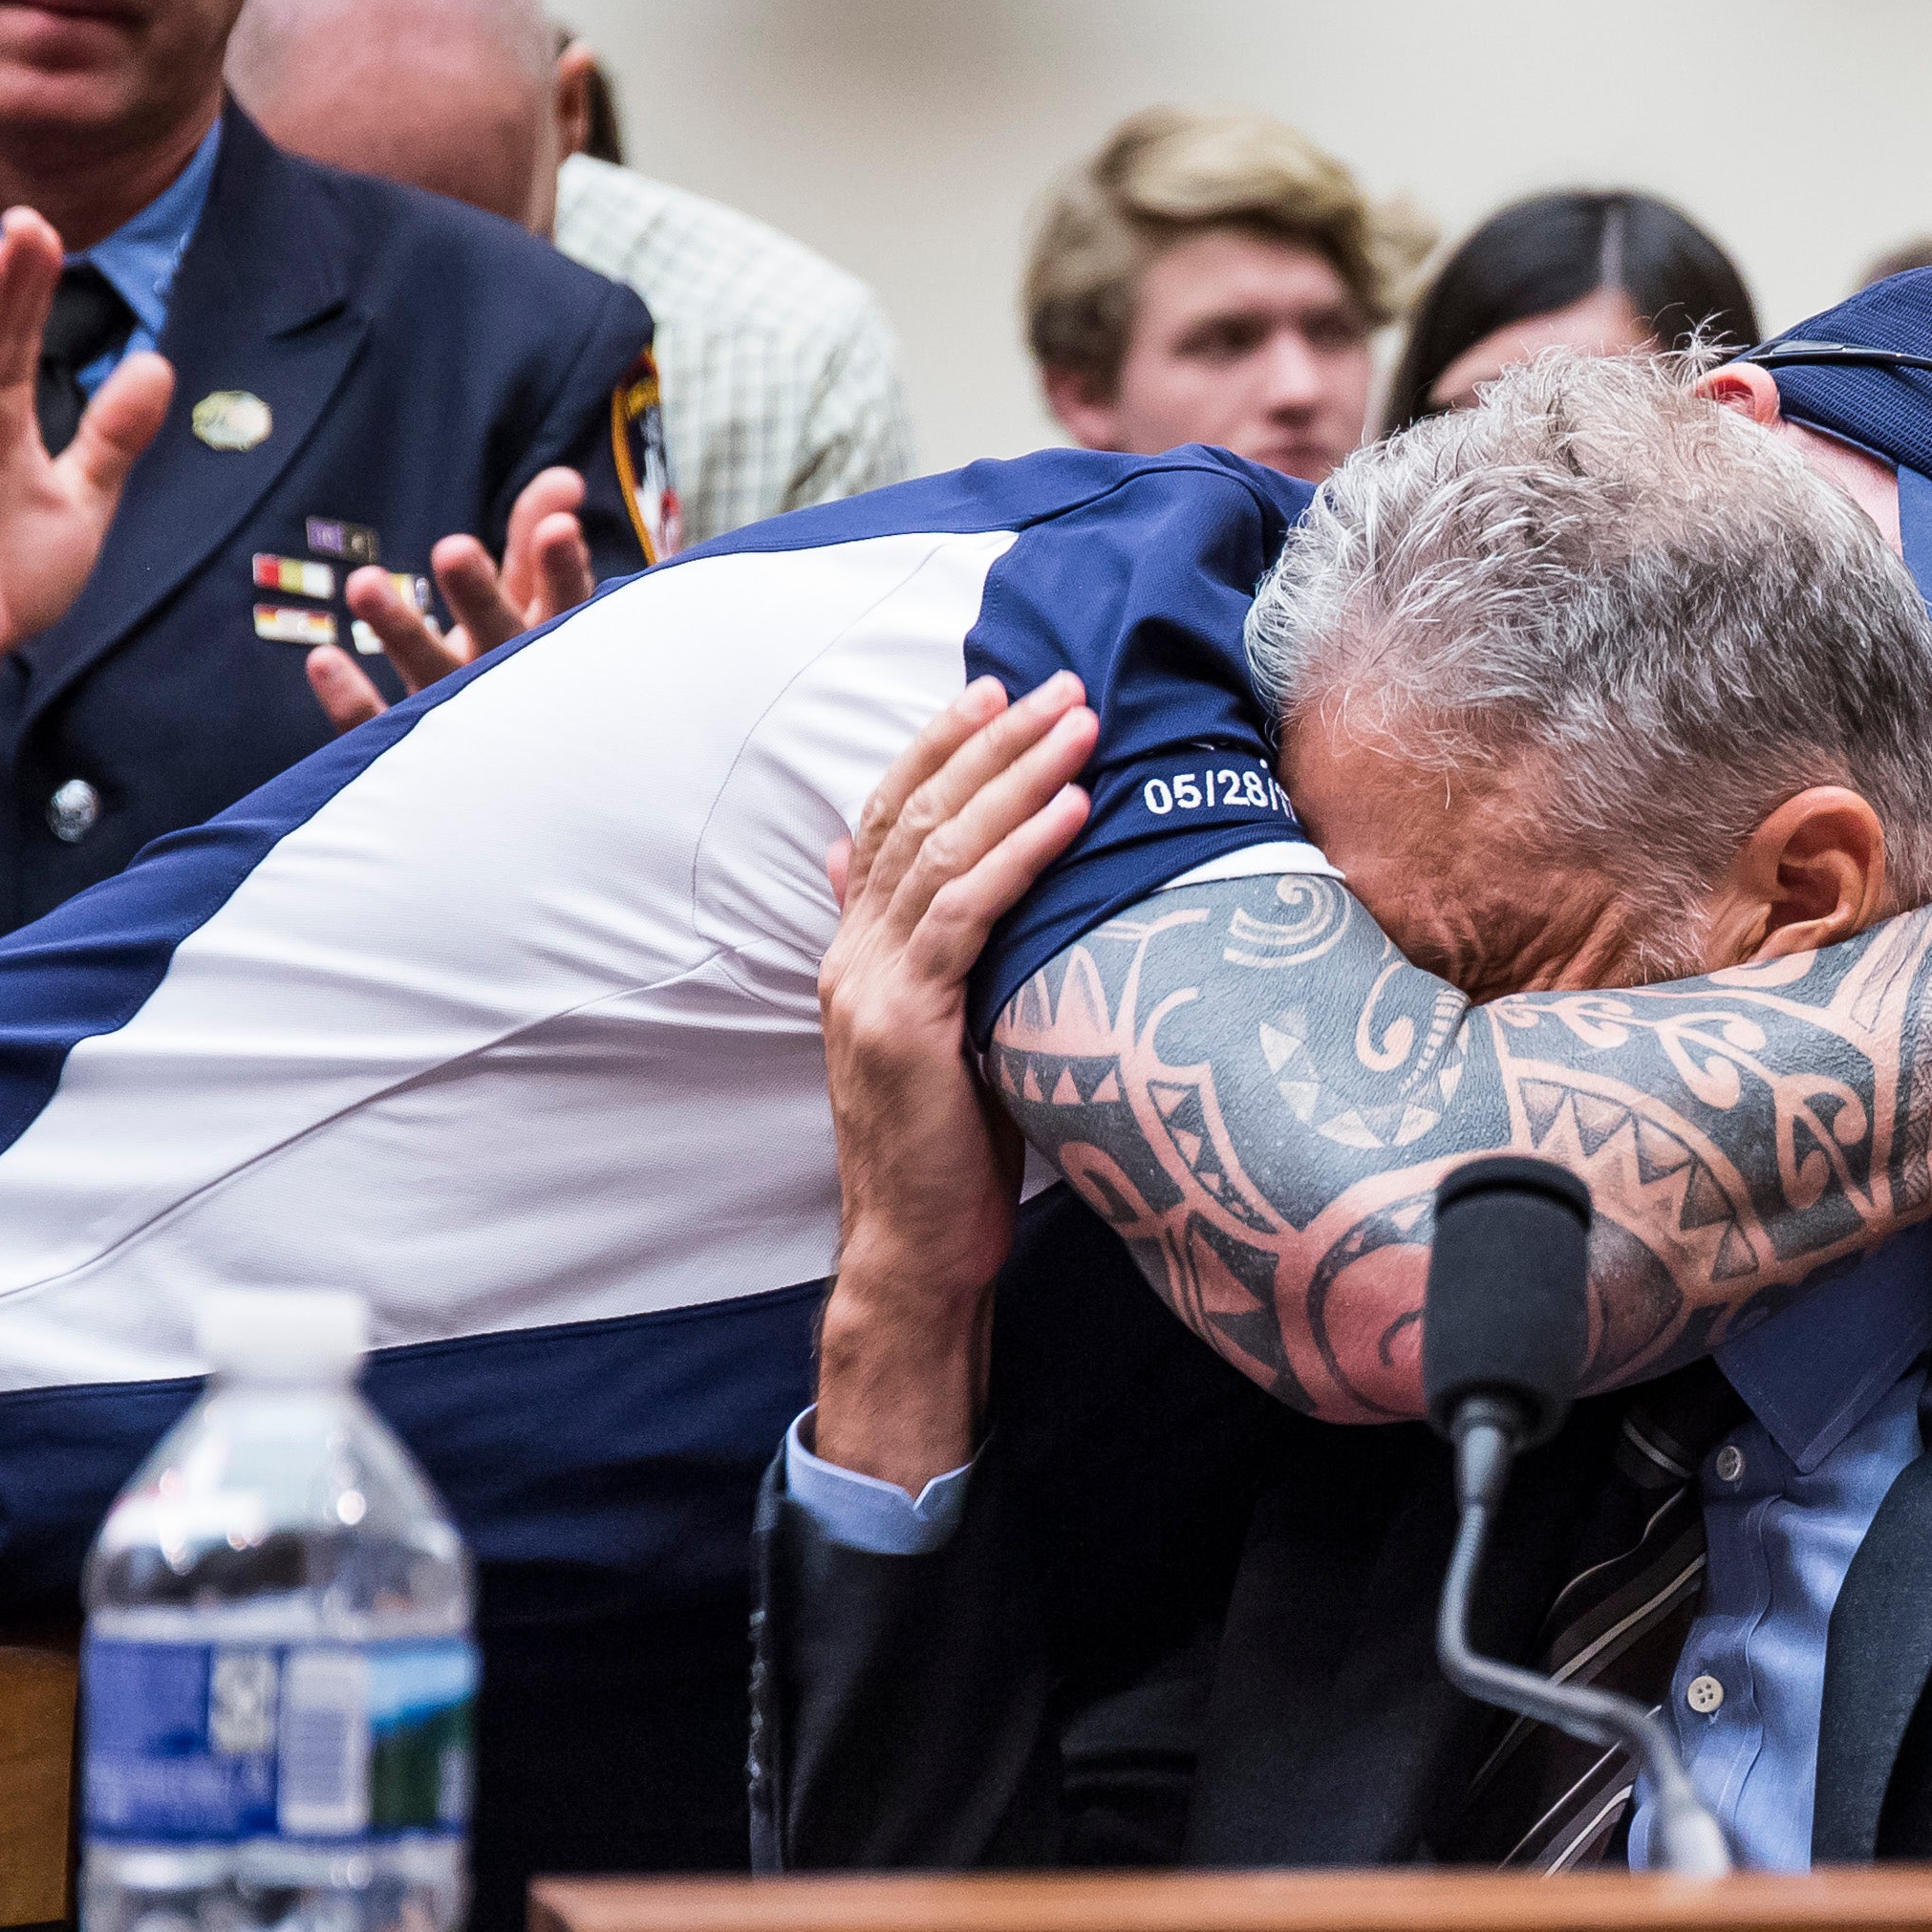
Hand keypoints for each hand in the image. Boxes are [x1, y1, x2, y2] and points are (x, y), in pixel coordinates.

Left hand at [306, 468, 596, 731]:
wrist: (515, 788)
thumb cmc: (526, 674)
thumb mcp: (536, 605)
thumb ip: (540, 537)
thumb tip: (563, 478)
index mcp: (551, 643)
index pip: (564, 601)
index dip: (562, 569)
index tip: (560, 532)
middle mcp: (511, 682)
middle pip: (498, 635)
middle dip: (478, 595)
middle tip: (454, 549)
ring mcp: (460, 722)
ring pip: (431, 676)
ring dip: (398, 630)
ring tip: (361, 584)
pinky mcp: (409, 756)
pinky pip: (376, 730)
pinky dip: (351, 701)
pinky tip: (321, 660)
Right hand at [807, 673, 1096, 1489]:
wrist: (918, 1249)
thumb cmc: (953, 1145)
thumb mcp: (947, 1029)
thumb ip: (940, 956)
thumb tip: (952, 897)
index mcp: (857, 950)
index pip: (887, 817)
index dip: (937, 747)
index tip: (995, 689)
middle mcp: (851, 956)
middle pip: (916, 815)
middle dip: (990, 740)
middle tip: (1057, 681)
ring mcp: (871, 988)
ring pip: (941, 851)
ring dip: (1018, 776)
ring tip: (1080, 723)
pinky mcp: (906, 1025)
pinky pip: (966, 916)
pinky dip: (1022, 854)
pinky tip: (1074, 811)